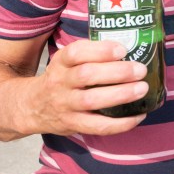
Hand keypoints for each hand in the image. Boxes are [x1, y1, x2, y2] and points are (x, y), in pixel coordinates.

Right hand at [25, 40, 149, 135]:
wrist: (31, 107)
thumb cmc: (62, 78)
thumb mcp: (67, 61)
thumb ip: (91, 54)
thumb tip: (132, 47)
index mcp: (61, 62)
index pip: (76, 52)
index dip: (100, 50)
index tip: (122, 49)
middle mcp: (61, 82)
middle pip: (87, 75)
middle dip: (117, 72)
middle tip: (140, 70)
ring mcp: (65, 105)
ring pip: (91, 100)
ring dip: (120, 94)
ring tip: (142, 89)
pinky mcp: (72, 124)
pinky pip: (98, 126)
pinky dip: (121, 123)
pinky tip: (139, 115)